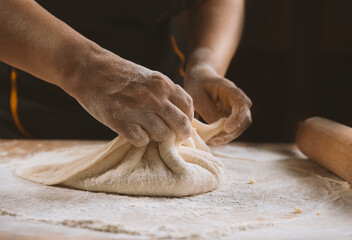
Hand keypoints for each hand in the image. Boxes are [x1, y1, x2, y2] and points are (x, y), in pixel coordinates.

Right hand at [66, 49, 192, 146]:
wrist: (88, 68)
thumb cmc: (118, 74)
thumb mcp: (147, 76)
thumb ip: (164, 92)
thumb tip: (179, 111)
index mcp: (162, 84)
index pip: (188, 106)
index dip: (188, 118)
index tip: (181, 124)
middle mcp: (154, 97)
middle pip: (181, 124)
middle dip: (180, 134)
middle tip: (174, 137)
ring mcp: (137, 110)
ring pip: (162, 135)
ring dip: (157, 136)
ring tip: (147, 130)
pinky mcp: (120, 122)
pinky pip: (141, 141)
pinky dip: (139, 139)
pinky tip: (133, 131)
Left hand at [184, 65, 251, 144]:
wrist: (199, 79)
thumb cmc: (197, 85)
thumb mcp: (197, 96)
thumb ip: (208, 111)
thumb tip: (218, 128)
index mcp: (231, 90)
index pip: (242, 105)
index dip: (237, 118)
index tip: (227, 128)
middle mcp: (238, 100)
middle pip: (245, 119)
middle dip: (232, 132)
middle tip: (215, 139)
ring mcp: (236, 110)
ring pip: (240, 127)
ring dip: (228, 136)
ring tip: (212, 141)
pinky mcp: (231, 117)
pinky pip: (232, 129)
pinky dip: (224, 136)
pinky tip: (212, 139)